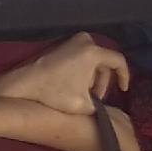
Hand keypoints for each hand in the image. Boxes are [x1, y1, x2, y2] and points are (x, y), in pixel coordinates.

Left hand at [0, 33, 129, 113]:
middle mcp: (86, 41)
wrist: (26, 83)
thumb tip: (109, 109)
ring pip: (94, 60)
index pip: (119, 61)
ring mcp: (73, 40)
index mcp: (93, 52)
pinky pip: (83, 57)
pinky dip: (84, 70)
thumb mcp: (84, 105)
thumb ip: (102, 106)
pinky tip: (77, 86)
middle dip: (103, 82)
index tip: (123, 90)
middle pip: (105, 62)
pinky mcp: (64, 44)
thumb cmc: (55, 93)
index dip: (124, 77)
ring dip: (93, 77)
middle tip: (98, 98)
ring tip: (86, 95)